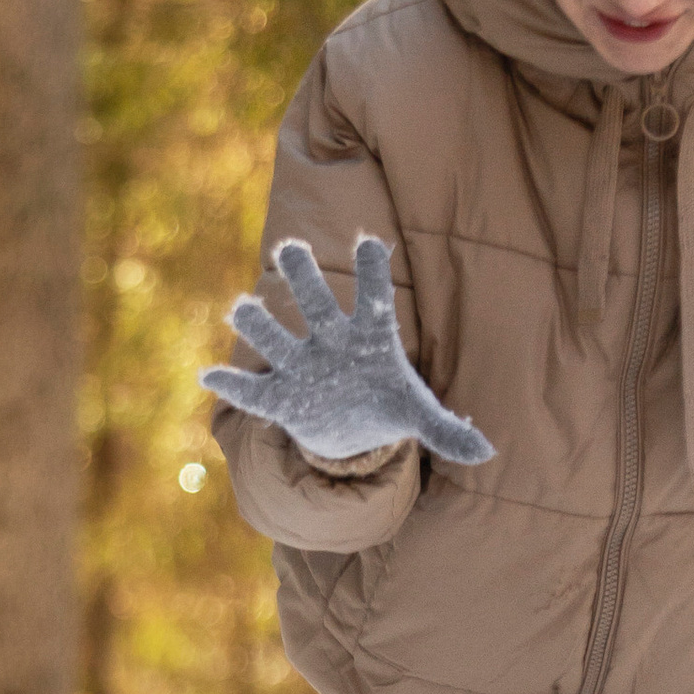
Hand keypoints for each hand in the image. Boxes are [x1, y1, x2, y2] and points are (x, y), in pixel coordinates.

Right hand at [199, 236, 494, 467]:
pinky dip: (231, 388)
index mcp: (369, 339)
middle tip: (289, 249)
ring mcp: (302, 368)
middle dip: (302, 279)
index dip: (373, 274)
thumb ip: (448, 429)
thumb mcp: (419, 415)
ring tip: (242, 310)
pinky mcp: (280, 399)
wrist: (351, 427)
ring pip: (277, 341)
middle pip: (316, 305)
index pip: (374, 300)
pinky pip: (253, 394)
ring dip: (259, 327)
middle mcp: (330, 343)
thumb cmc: (387, 403)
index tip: (372, 243)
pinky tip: (207, 378)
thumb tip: (486, 450)